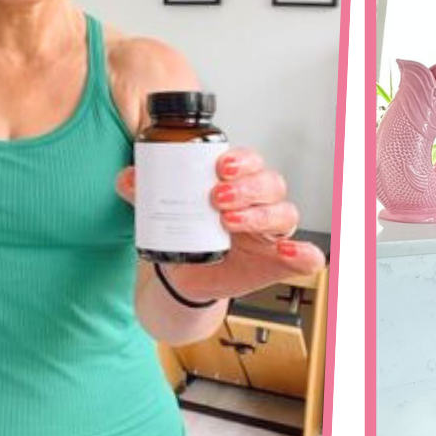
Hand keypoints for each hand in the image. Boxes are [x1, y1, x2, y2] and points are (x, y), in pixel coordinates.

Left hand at [116, 145, 329, 297]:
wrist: (187, 276)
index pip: (250, 161)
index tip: (219, 166)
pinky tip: (286, 252)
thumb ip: (144, 194)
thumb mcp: (163, 212)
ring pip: (285, 214)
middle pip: (271, 183)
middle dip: (247, 187)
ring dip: (261, 215)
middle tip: (216, 197)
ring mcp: (273, 234)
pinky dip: (304, 253)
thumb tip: (128, 178)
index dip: (240, 160)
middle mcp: (260, 204)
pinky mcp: (280, 263)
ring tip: (229, 221)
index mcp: (237, 184)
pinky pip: (306, 257)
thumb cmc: (187, 234)